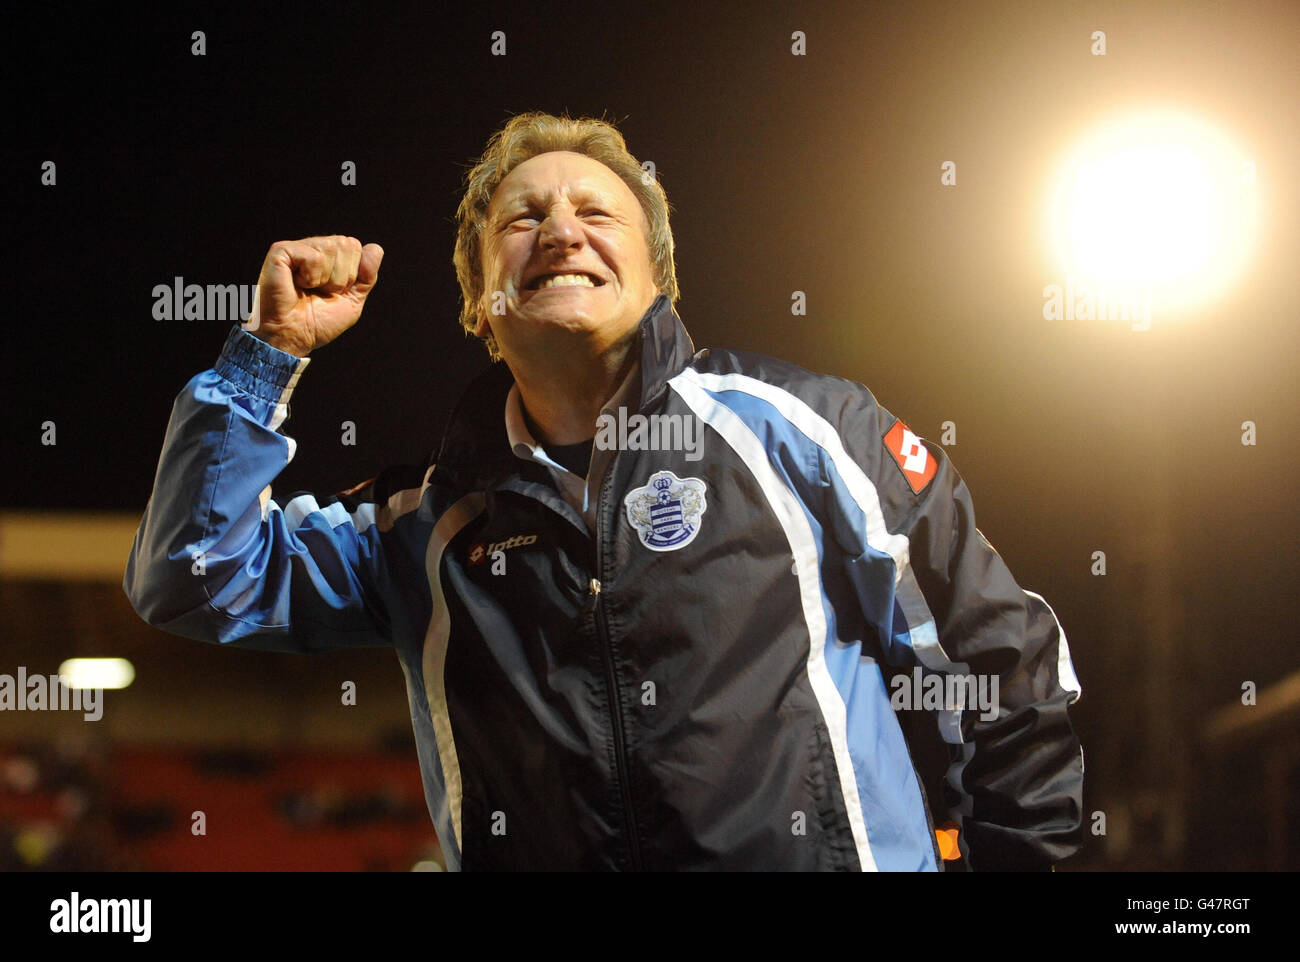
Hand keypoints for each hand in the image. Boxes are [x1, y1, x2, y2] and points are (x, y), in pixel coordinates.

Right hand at [245, 235, 383, 356]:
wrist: (293, 336)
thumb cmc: (318, 322)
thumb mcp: (352, 301)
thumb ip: (367, 276)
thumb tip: (375, 248)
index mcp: (330, 257)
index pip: (357, 247)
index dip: (351, 275)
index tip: (334, 292)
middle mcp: (314, 247)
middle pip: (348, 244)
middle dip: (341, 276)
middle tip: (320, 292)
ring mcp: (297, 248)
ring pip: (332, 247)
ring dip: (325, 279)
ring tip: (307, 289)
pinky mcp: (281, 251)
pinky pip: (314, 256)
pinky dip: (310, 276)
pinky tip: (296, 284)